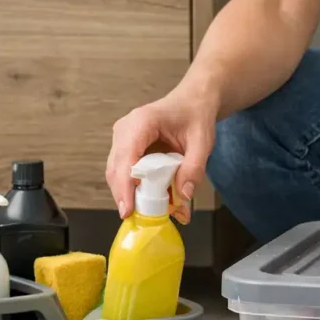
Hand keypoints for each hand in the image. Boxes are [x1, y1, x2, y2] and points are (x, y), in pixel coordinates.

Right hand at [106, 88, 217, 223]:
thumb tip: (184, 195)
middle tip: (138, 218)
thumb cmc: (195, 115)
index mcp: (142, 122)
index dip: (125, 186)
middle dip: (125, 196)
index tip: (127, 210)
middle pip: (116, 169)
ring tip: (147, 212)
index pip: (126, 158)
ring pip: (116, 173)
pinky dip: (135, 188)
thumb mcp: (202, 141)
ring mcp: (122, 138)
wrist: (192, 101)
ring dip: (130, 194)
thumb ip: (194, 168)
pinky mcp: (125, 147)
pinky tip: (150, 199)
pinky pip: (124, 171)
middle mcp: (125, 129)